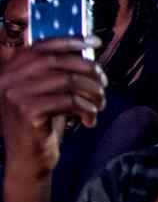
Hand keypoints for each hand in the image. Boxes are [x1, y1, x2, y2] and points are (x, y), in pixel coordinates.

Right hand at [0, 38, 106, 178]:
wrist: (28, 160)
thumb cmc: (42, 124)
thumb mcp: (46, 93)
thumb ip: (57, 71)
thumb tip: (88, 47)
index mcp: (10, 71)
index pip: (42, 46)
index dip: (71, 41)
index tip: (95, 42)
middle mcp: (7, 80)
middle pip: (57, 61)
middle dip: (87, 67)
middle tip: (104, 82)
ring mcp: (14, 96)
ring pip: (67, 80)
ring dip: (92, 90)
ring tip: (101, 103)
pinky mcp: (27, 112)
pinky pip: (69, 101)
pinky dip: (87, 108)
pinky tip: (90, 119)